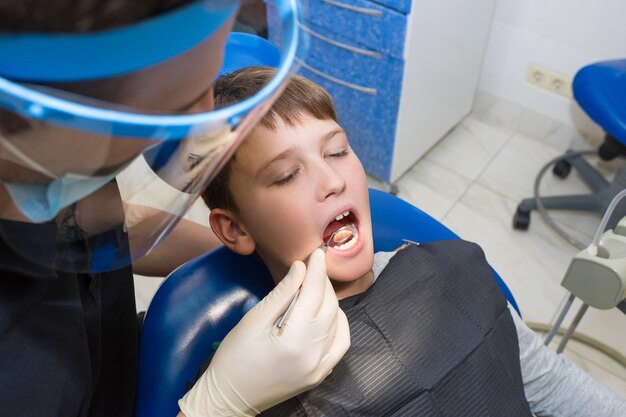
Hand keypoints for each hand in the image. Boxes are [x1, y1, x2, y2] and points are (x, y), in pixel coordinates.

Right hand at [178, 249, 349, 416]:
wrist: (229, 398)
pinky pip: (340, 343)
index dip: (317, 270)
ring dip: (331, 300)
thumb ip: (281, 293)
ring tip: (317, 285)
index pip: (313, 295)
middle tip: (315, 264)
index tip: (317, 251)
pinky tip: (328, 312)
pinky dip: (338, 323)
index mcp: (294, 339)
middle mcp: (314, 354)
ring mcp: (320, 367)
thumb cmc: (234, 357)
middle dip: (323, 282)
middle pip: (329, 307)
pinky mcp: (321, 374)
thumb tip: (301, 268)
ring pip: (337, 323)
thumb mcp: (253, 320)